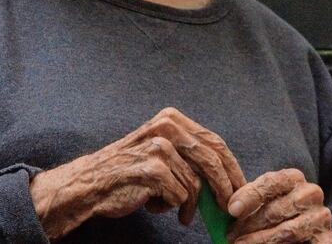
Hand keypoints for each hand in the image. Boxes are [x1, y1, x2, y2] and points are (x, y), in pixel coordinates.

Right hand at [28, 107, 245, 239]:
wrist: (90, 184)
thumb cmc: (129, 173)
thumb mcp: (162, 152)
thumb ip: (190, 157)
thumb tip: (230, 180)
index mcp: (172, 119)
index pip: (214, 142)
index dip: (231, 168)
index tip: (241, 188)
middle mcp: (166, 127)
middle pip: (211, 160)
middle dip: (225, 189)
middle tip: (228, 209)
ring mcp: (158, 146)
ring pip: (195, 184)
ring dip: (189, 205)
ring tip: (179, 213)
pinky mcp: (151, 168)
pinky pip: (178, 195)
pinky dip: (171, 207)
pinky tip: (154, 207)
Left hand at [227, 168, 331, 242]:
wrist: (306, 229)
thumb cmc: (277, 212)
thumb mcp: (264, 201)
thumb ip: (249, 201)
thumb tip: (229, 209)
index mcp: (294, 178)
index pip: (271, 182)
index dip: (250, 195)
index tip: (232, 210)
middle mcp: (311, 193)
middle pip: (276, 209)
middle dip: (249, 225)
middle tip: (231, 236)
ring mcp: (321, 216)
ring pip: (288, 231)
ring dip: (261, 241)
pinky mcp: (328, 239)